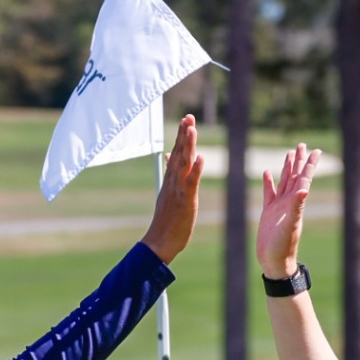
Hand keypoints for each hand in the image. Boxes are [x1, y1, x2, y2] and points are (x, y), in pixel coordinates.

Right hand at [140, 115, 203, 263]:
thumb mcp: (168, 194)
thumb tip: (168, 158)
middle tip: (188, 117)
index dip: (181, 136)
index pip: (176, 153)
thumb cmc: (166, 221)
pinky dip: (195, 170)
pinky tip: (200, 158)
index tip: (186, 120)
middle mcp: (173, 182)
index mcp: (170, 180)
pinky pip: (191, 183)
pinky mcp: (185, 201)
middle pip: (179, 154)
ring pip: (183, 164)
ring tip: (192, 129)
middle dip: (184, 134)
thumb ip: (170, 175)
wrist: (158, 242)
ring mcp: (178, 190)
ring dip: (188, 146)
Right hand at [257, 144, 321, 278]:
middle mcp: (289, 202)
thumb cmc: (283, 246)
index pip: (304, 178)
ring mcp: (279, 206)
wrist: (274, 261)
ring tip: (290, 153)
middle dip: (300, 160)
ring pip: (284, 181)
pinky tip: (267, 173)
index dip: (309, 164)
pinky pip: (269, 193)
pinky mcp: (268, 212)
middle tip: (303, 145)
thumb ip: (296, 206)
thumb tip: (304, 189)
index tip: (315, 150)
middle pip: (296, 176)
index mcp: (296, 202)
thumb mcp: (290, 225)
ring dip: (287, 168)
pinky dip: (269, 182)